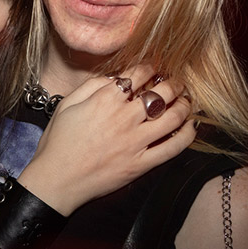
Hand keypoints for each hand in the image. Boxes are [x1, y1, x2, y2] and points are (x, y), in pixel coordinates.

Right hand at [17, 69, 195, 214]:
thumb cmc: (57, 143)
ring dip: (184, 104)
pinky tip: (190, 126)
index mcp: (105, 100)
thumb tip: (114, 78)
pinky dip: (187, 135)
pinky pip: (173, 148)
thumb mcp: (67, 104)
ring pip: (173, 117)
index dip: (150, 67)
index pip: (138, 75)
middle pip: (161, 93)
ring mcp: (136, 142)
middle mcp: (124, 118)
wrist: (56, 181)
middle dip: (173, 82)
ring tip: (186, 100)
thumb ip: (91, 86)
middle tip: (177, 81)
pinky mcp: (141, 164)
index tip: (154, 67)